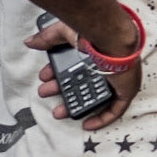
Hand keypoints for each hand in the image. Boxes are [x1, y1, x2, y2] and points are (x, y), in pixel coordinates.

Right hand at [26, 20, 140, 129]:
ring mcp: (117, 78)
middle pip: (83, 82)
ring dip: (76, 105)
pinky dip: (102, 119)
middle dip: (61, 89)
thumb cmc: (95, 32)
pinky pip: (115, 109)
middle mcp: (107, 65)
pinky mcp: (125, 90)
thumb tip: (31, 41)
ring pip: (95, 96)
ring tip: (58, 111)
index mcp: (95, 51)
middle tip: (45, 92)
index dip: (58, 72)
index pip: (75, 65)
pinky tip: (87, 124)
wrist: (114, 39)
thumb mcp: (66, 32)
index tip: (44, 76)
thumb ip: (48, 37)